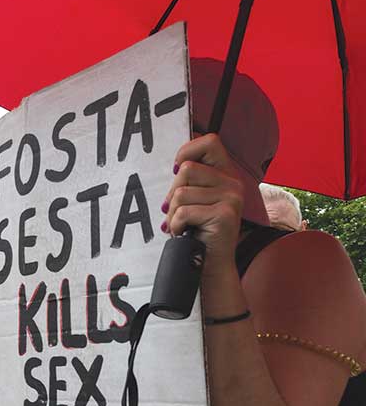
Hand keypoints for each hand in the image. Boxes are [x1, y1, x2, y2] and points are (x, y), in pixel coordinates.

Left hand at [163, 133, 244, 269]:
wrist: (211, 264)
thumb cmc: (197, 230)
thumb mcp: (194, 200)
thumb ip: (189, 180)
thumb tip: (174, 163)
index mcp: (225, 174)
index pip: (210, 141)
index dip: (187, 151)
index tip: (176, 171)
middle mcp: (233, 183)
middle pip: (185, 170)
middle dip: (172, 194)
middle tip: (176, 213)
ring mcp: (232, 198)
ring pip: (181, 193)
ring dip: (173, 214)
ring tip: (182, 225)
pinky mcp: (225, 214)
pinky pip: (183, 212)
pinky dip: (175, 226)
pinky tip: (185, 232)